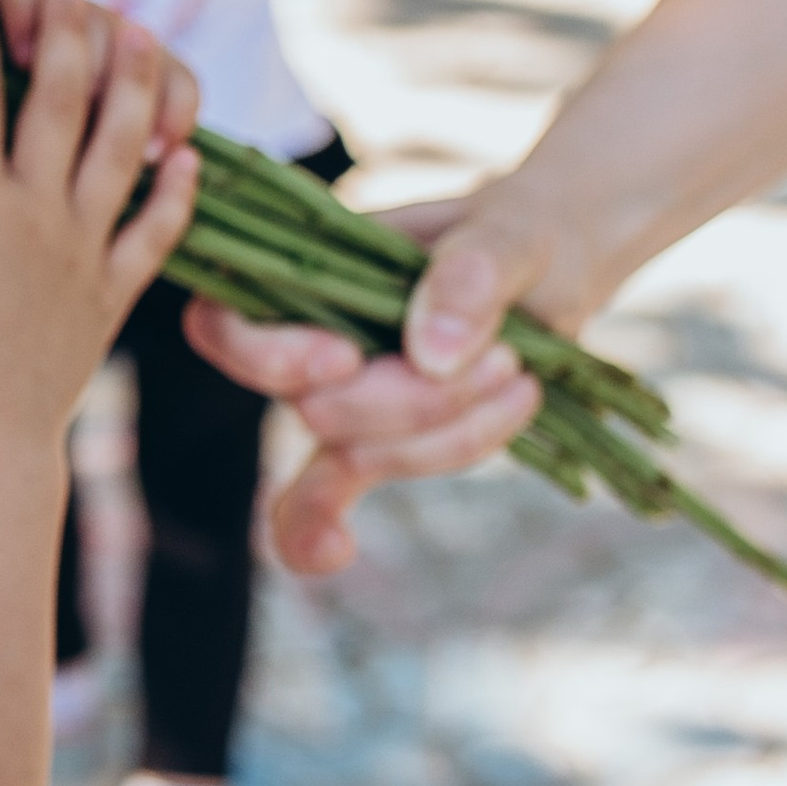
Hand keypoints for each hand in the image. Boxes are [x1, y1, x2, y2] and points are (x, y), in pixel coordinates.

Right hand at [0, 0, 198, 458]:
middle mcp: (37, 214)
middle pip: (58, 102)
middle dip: (62, 34)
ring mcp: (85, 247)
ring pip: (120, 146)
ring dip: (131, 82)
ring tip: (138, 33)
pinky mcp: (116, 287)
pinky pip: (156, 228)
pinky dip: (175, 188)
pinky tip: (184, 152)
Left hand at [0, 0, 201, 162]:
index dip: (20, 1)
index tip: (16, 49)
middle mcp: (53, 31)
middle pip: (83, 9)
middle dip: (84, 45)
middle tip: (79, 92)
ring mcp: (103, 59)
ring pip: (133, 43)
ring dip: (134, 78)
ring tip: (119, 126)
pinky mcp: (144, 99)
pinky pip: (177, 85)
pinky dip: (174, 108)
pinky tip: (161, 152)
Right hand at [185, 188, 558, 574]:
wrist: (560, 267)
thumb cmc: (524, 232)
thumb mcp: (515, 231)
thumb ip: (473, 274)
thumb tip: (433, 356)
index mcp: (308, 271)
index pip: (226, 321)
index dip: (270, 354)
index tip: (347, 356)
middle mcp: (304, 339)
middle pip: (315, 408)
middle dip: (408, 404)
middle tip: (505, 357)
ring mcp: (339, 399)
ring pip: (349, 456)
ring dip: (440, 436)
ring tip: (519, 380)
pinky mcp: (376, 444)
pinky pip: (334, 493)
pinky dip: (321, 531)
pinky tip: (337, 554)